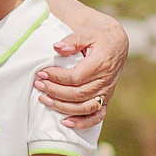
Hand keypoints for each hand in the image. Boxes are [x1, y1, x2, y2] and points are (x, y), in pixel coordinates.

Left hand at [35, 12, 126, 129]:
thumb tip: (57, 48)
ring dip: (62, 107)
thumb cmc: (99, 36)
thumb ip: (72, 40)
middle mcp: (105, 81)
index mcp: (101, 64)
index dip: (56, 77)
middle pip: (77, 94)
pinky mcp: (105, 99)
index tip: (41, 72)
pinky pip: (97, 116)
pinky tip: (65, 123)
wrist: (116, 43)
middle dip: (55, 91)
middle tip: (38, 85)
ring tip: (44, 100)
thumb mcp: (87, 32)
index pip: (75, 77)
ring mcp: (106, 92)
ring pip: (84, 107)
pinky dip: (82, 123)